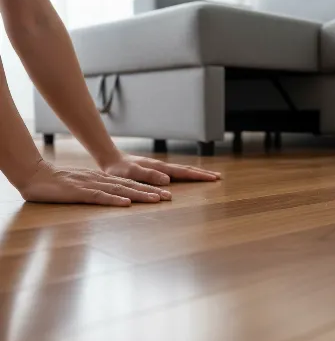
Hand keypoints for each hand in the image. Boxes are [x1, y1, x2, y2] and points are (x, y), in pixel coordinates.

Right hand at [20, 160, 171, 206]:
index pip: (128, 184)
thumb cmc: (58, 184)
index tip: (163, 194)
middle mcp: (100, 180)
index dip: (147, 188)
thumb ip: (96, 192)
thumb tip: (113, 199)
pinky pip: (99, 196)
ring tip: (156, 199)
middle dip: (150, 191)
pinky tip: (126, 203)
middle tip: (169, 197)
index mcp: (102, 179)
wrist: (34, 175)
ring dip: (139, 195)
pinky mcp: (78, 192)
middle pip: (129, 186)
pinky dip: (114, 200)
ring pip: (119, 190)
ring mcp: (90, 185)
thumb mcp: (82, 187)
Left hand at [102, 153, 220, 185]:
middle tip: (218, 177)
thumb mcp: (131, 173)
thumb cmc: (119, 169)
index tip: (213, 178)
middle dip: (203, 173)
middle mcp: (162, 167)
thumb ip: (148, 177)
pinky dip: (186, 173)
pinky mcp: (156, 170)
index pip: (184, 172)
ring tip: (208, 176)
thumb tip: (168, 181)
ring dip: (196, 173)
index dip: (199, 175)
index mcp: (159, 168)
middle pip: (187, 169)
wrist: (111, 159)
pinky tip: (187, 176)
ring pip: (182, 170)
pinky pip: (176, 172)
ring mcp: (160, 167)